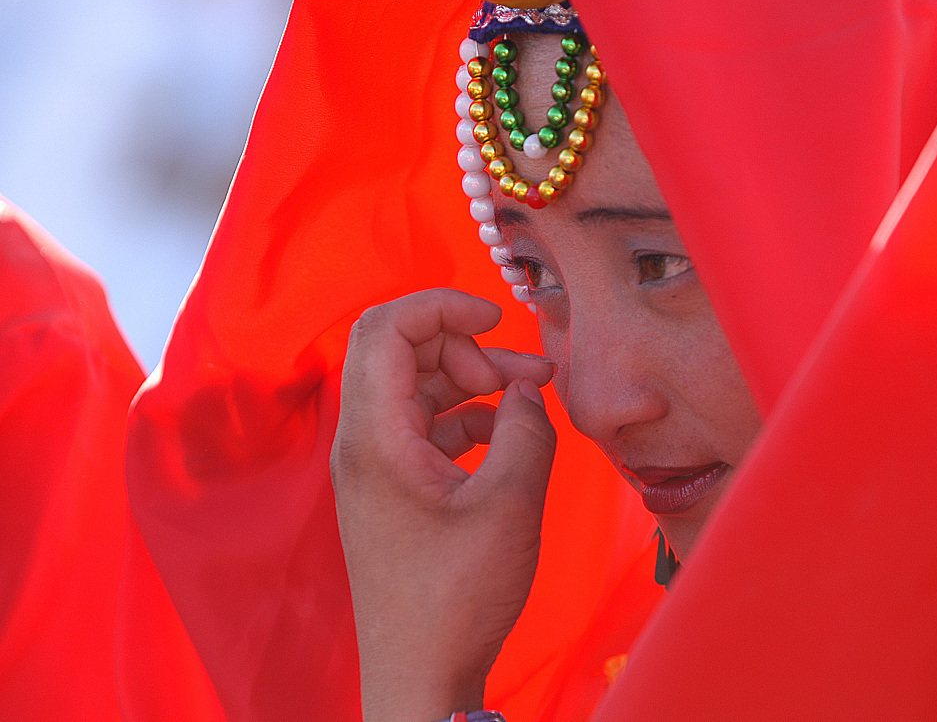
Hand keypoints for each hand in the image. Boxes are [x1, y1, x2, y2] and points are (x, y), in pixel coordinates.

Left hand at [331, 289, 556, 721]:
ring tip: (530, 400)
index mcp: (375, 436)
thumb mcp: (509, 503)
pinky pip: (423, 426)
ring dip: (472, 382)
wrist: (420, 677)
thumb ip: (526, 428)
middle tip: (524, 376)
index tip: (497, 316)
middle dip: (467, 346)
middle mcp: (362, 443)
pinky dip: (465, 417)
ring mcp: (373, 467)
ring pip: (416, 388)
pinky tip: (507, 437)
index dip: (441, 305)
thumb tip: (530, 388)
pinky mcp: (391, 491)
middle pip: (401, 351)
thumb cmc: (456, 598)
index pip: (386, 327)